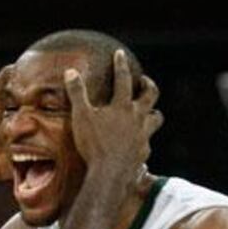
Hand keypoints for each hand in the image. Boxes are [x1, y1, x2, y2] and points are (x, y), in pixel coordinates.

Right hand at [64, 49, 160, 176]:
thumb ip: (77, 93)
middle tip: (144, 81)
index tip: (119, 55)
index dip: (120, 65)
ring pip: (156, 117)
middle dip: (148, 85)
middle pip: (151, 94)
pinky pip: (148, 141)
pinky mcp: (144, 151)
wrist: (110, 173)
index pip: (123, 79)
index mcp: (122, 106)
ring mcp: (143, 134)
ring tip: (147, 111)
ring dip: (152, 112)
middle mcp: (137, 117)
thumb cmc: (94, 144)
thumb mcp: (81, 117)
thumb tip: (70, 72)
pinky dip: (143, 138)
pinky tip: (137, 142)